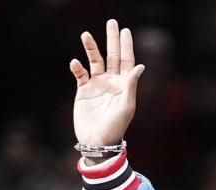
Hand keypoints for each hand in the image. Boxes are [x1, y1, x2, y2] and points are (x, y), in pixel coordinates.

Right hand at [70, 19, 144, 146]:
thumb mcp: (127, 107)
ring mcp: (97, 85)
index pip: (127, 61)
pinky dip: (77, 67)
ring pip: (95, 61)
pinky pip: (80, 74)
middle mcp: (111, 81)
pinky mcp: (83, 91)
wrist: (98, 141)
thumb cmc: (116, 127)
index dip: (126, 46)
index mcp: (124, 84)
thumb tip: (140, 66)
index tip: (125, 31)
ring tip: (86, 35)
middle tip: (112, 23)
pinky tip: (75, 63)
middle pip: (112, 56)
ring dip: (91, 48)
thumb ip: (131, 86)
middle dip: (112, 39)